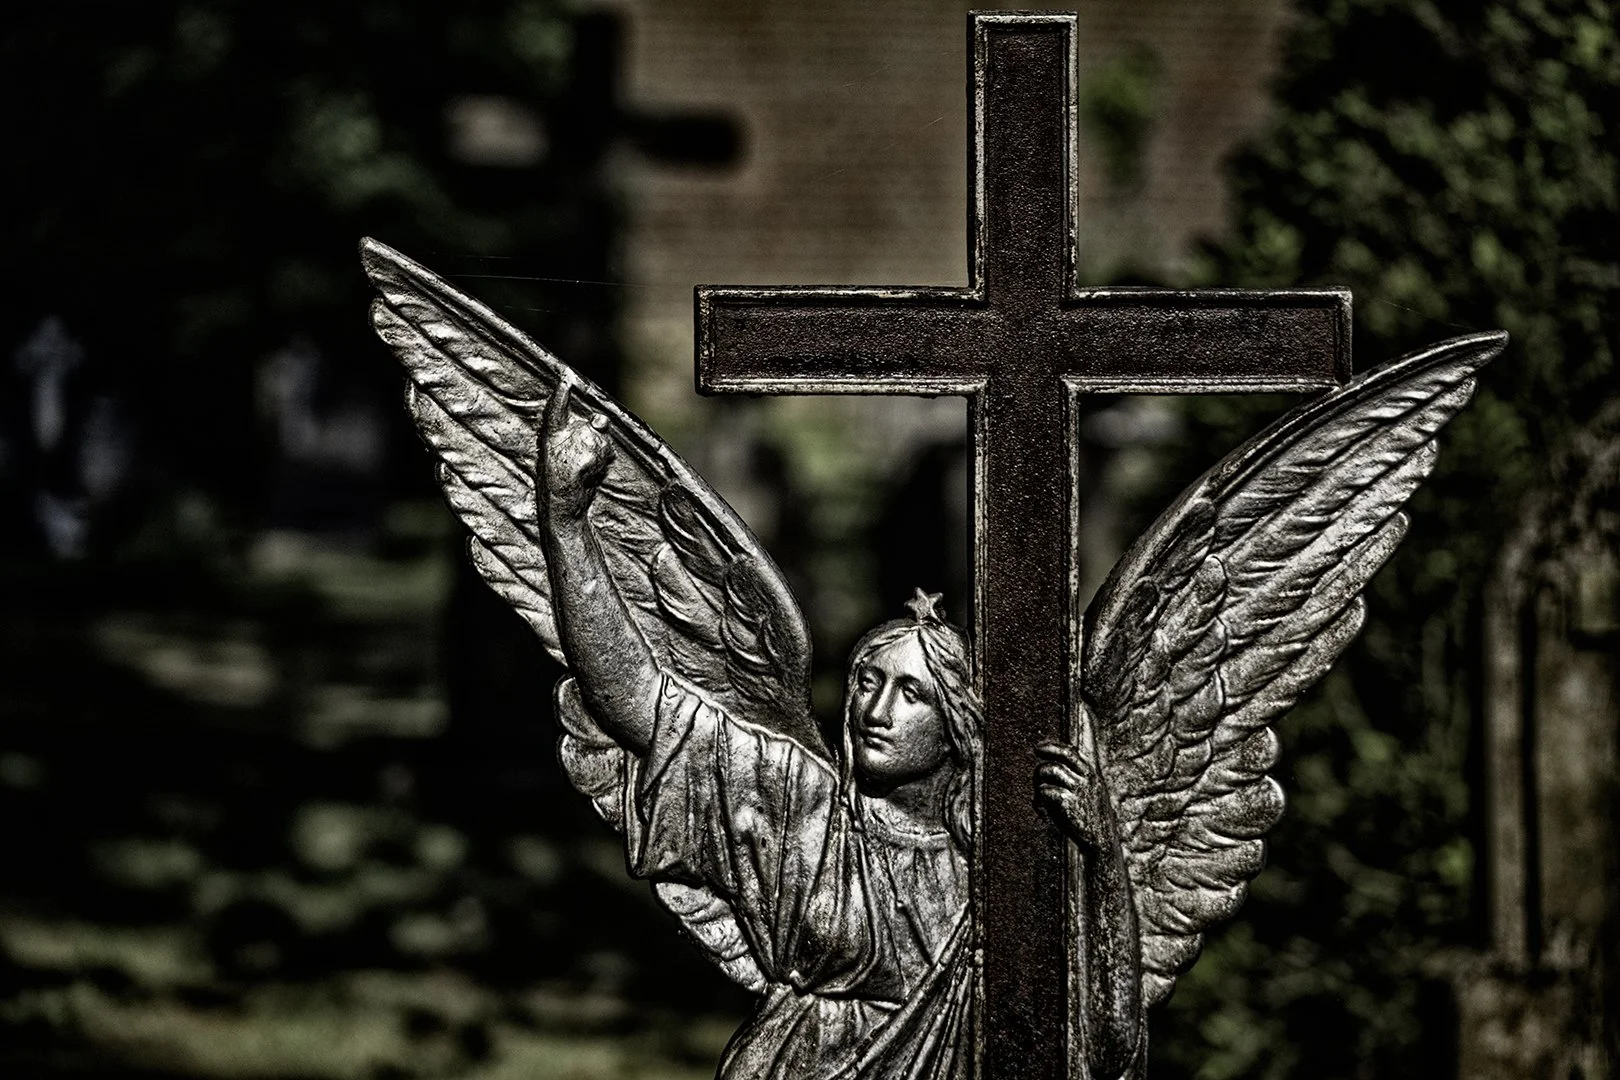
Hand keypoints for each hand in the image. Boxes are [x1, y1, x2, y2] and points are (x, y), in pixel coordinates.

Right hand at [539, 380, 613, 519]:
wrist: (562, 510)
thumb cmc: (562, 485)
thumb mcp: (561, 457)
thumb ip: (580, 436)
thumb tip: (602, 420)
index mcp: (549, 438)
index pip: (554, 410)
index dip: (561, 394)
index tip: (567, 378)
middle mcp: (559, 440)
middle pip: (596, 424)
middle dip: (600, 436)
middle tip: (586, 459)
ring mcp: (572, 448)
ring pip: (604, 439)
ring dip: (602, 451)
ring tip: (587, 470)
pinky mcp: (583, 459)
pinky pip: (606, 453)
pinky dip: (603, 462)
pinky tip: (591, 475)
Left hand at [1036, 740, 1111, 852]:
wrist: (1101, 843)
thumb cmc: (1089, 819)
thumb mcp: (1087, 795)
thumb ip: (1073, 781)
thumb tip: (1045, 772)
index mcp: (1092, 776)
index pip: (1073, 752)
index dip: (1055, 746)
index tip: (1040, 746)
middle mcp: (1087, 779)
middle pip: (1064, 754)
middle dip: (1048, 749)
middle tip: (1035, 750)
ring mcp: (1078, 790)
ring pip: (1050, 770)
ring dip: (1038, 782)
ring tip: (1038, 800)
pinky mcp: (1069, 803)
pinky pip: (1045, 790)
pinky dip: (1038, 801)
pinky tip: (1042, 814)